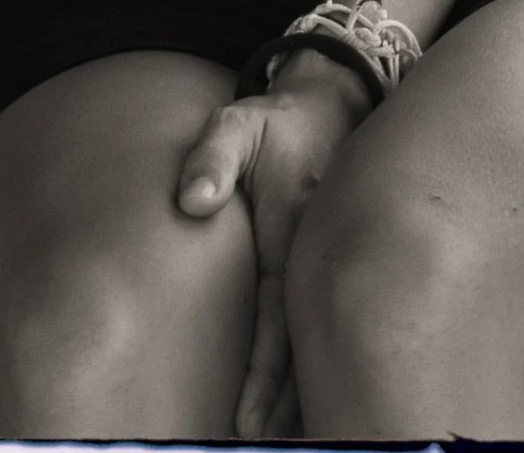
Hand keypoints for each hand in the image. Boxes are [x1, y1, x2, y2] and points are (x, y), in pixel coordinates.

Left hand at [176, 55, 371, 439]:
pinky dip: (320, 366)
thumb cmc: (276, 123)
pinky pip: (326, 322)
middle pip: (304, 349)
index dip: (265, 378)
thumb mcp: (239, 124)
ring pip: (321, 343)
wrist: (332, 103)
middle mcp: (315, 260)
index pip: (277, 324)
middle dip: (287, 406)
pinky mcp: (328, 263)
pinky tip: (311, 402)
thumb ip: (212, 157)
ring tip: (288, 441)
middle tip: (262, 446)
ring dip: (305, 395)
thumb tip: (191, 204)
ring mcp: (326, 264)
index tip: (246, 422)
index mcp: (294, 237)